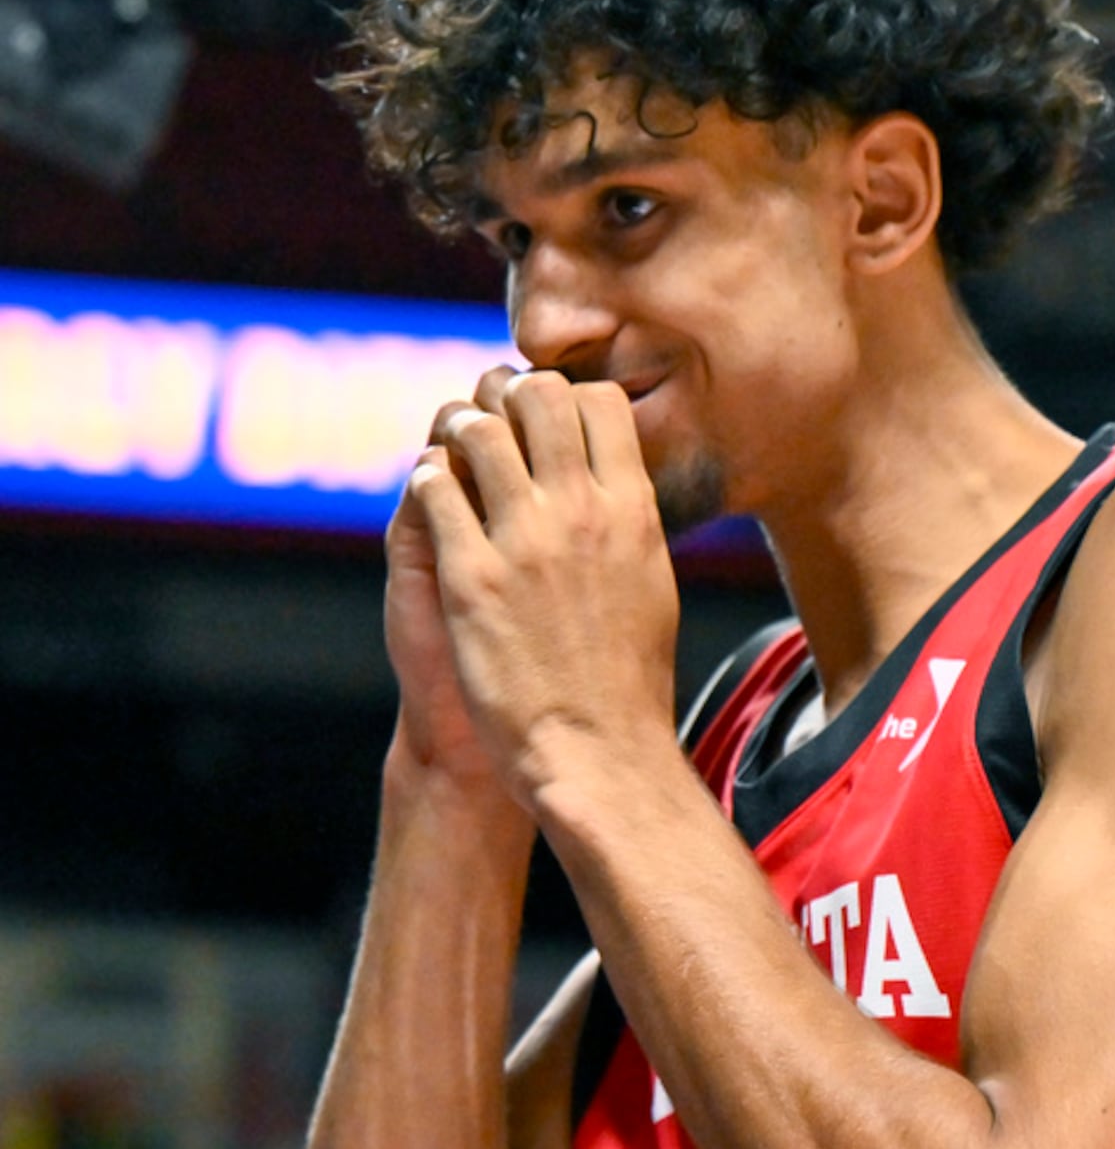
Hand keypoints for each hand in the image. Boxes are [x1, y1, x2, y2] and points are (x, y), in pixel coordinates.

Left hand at [401, 366, 681, 813]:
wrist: (594, 755)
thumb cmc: (627, 683)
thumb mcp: (651, 586)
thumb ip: (630, 524)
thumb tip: (618, 482)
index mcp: (633, 513)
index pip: (601, 403)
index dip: (565, 393)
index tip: (544, 414)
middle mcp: (582, 513)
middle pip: (539, 396)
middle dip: (507, 393)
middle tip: (491, 414)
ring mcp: (524, 542)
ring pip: (478, 430)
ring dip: (459, 429)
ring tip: (454, 449)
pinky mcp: (470, 577)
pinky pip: (435, 489)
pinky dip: (429, 480)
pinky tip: (433, 498)